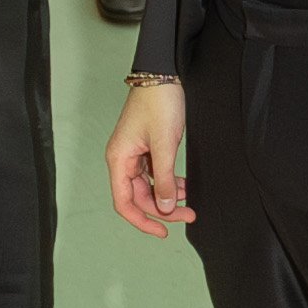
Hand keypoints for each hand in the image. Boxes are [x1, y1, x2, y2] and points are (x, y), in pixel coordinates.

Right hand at [107, 71, 191, 239]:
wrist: (163, 75)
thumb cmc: (158, 103)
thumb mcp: (164, 145)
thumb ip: (163, 179)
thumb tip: (163, 207)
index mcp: (119, 159)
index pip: (124, 202)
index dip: (142, 221)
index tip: (162, 232)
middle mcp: (123, 159)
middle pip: (139, 197)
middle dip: (163, 209)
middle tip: (188, 215)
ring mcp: (134, 155)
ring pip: (148, 187)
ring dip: (167, 196)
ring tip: (188, 199)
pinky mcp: (146, 149)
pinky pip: (155, 174)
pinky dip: (168, 182)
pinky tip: (183, 184)